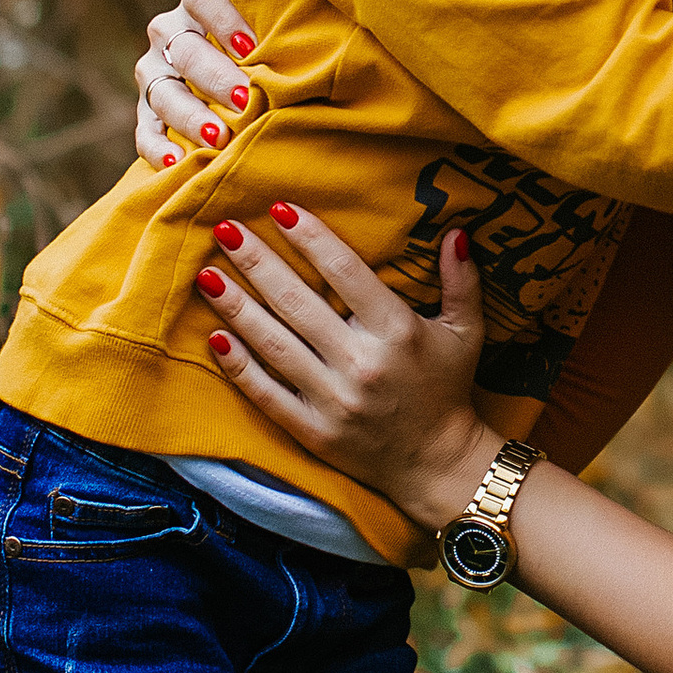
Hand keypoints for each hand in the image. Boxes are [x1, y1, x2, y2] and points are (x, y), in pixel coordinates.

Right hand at [135, 0, 260, 166]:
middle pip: (183, 49)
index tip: (252, 47)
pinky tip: (178, 163)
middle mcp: (169, 33)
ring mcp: (153, 73)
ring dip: (189, 114)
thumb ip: (277, 2)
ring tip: (219, 136)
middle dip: (214, 75)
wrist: (237, 70)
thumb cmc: (266, 40)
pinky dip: (157, 147)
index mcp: (198, 3)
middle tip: (246, 97)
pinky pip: (143, 130)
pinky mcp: (146, 111)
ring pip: (162, 91)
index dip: (225, 20)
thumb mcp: (269, 16)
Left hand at [194, 206, 496, 527]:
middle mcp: (361, 363)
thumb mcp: (466, 333)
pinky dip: (240, 367)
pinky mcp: (313, 431)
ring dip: (236, 307)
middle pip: (297, 304)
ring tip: (207, 275)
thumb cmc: (448, 389)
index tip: (280, 208)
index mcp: (397, 332)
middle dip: (257, 262)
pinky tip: (215, 338)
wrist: (437, 464)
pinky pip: (267, 394)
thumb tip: (456, 232)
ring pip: (274, 345)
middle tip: (224, 230)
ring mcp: (333, 400)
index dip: (311, 238)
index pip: (346, 273)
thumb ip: (462, 281)